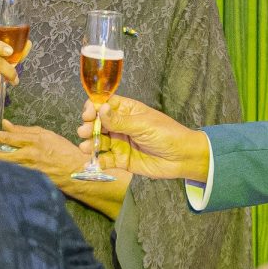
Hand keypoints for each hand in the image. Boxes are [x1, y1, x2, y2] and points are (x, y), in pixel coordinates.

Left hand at [0, 121, 89, 186]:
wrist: (77, 171)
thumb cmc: (63, 151)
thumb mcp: (47, 135)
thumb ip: (26, 130)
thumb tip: (7, 125)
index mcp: (34, 140)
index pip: (7, 136)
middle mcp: (29, 154)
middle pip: (2, 151)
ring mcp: (29, 168)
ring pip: (4, 164)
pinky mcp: (31, 178)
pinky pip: (13, 173)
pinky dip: (3, 169)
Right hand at [78, 96, 209, 181]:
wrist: (182, 158)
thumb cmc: (167, 134)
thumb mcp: (143, 125)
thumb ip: (119, 121)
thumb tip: (100, 108)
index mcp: (127, 110)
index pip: (104, 105)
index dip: (93, 107)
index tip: (88, 114)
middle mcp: (121, 125)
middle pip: (97, 123)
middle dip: (88, 127)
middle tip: (85, 131)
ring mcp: (120, 143)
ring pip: (98, 141)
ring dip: (89, 144)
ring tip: (87, 148)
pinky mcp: (122, 160)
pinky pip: (105, 160)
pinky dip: (97, 162)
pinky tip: (91, 163)